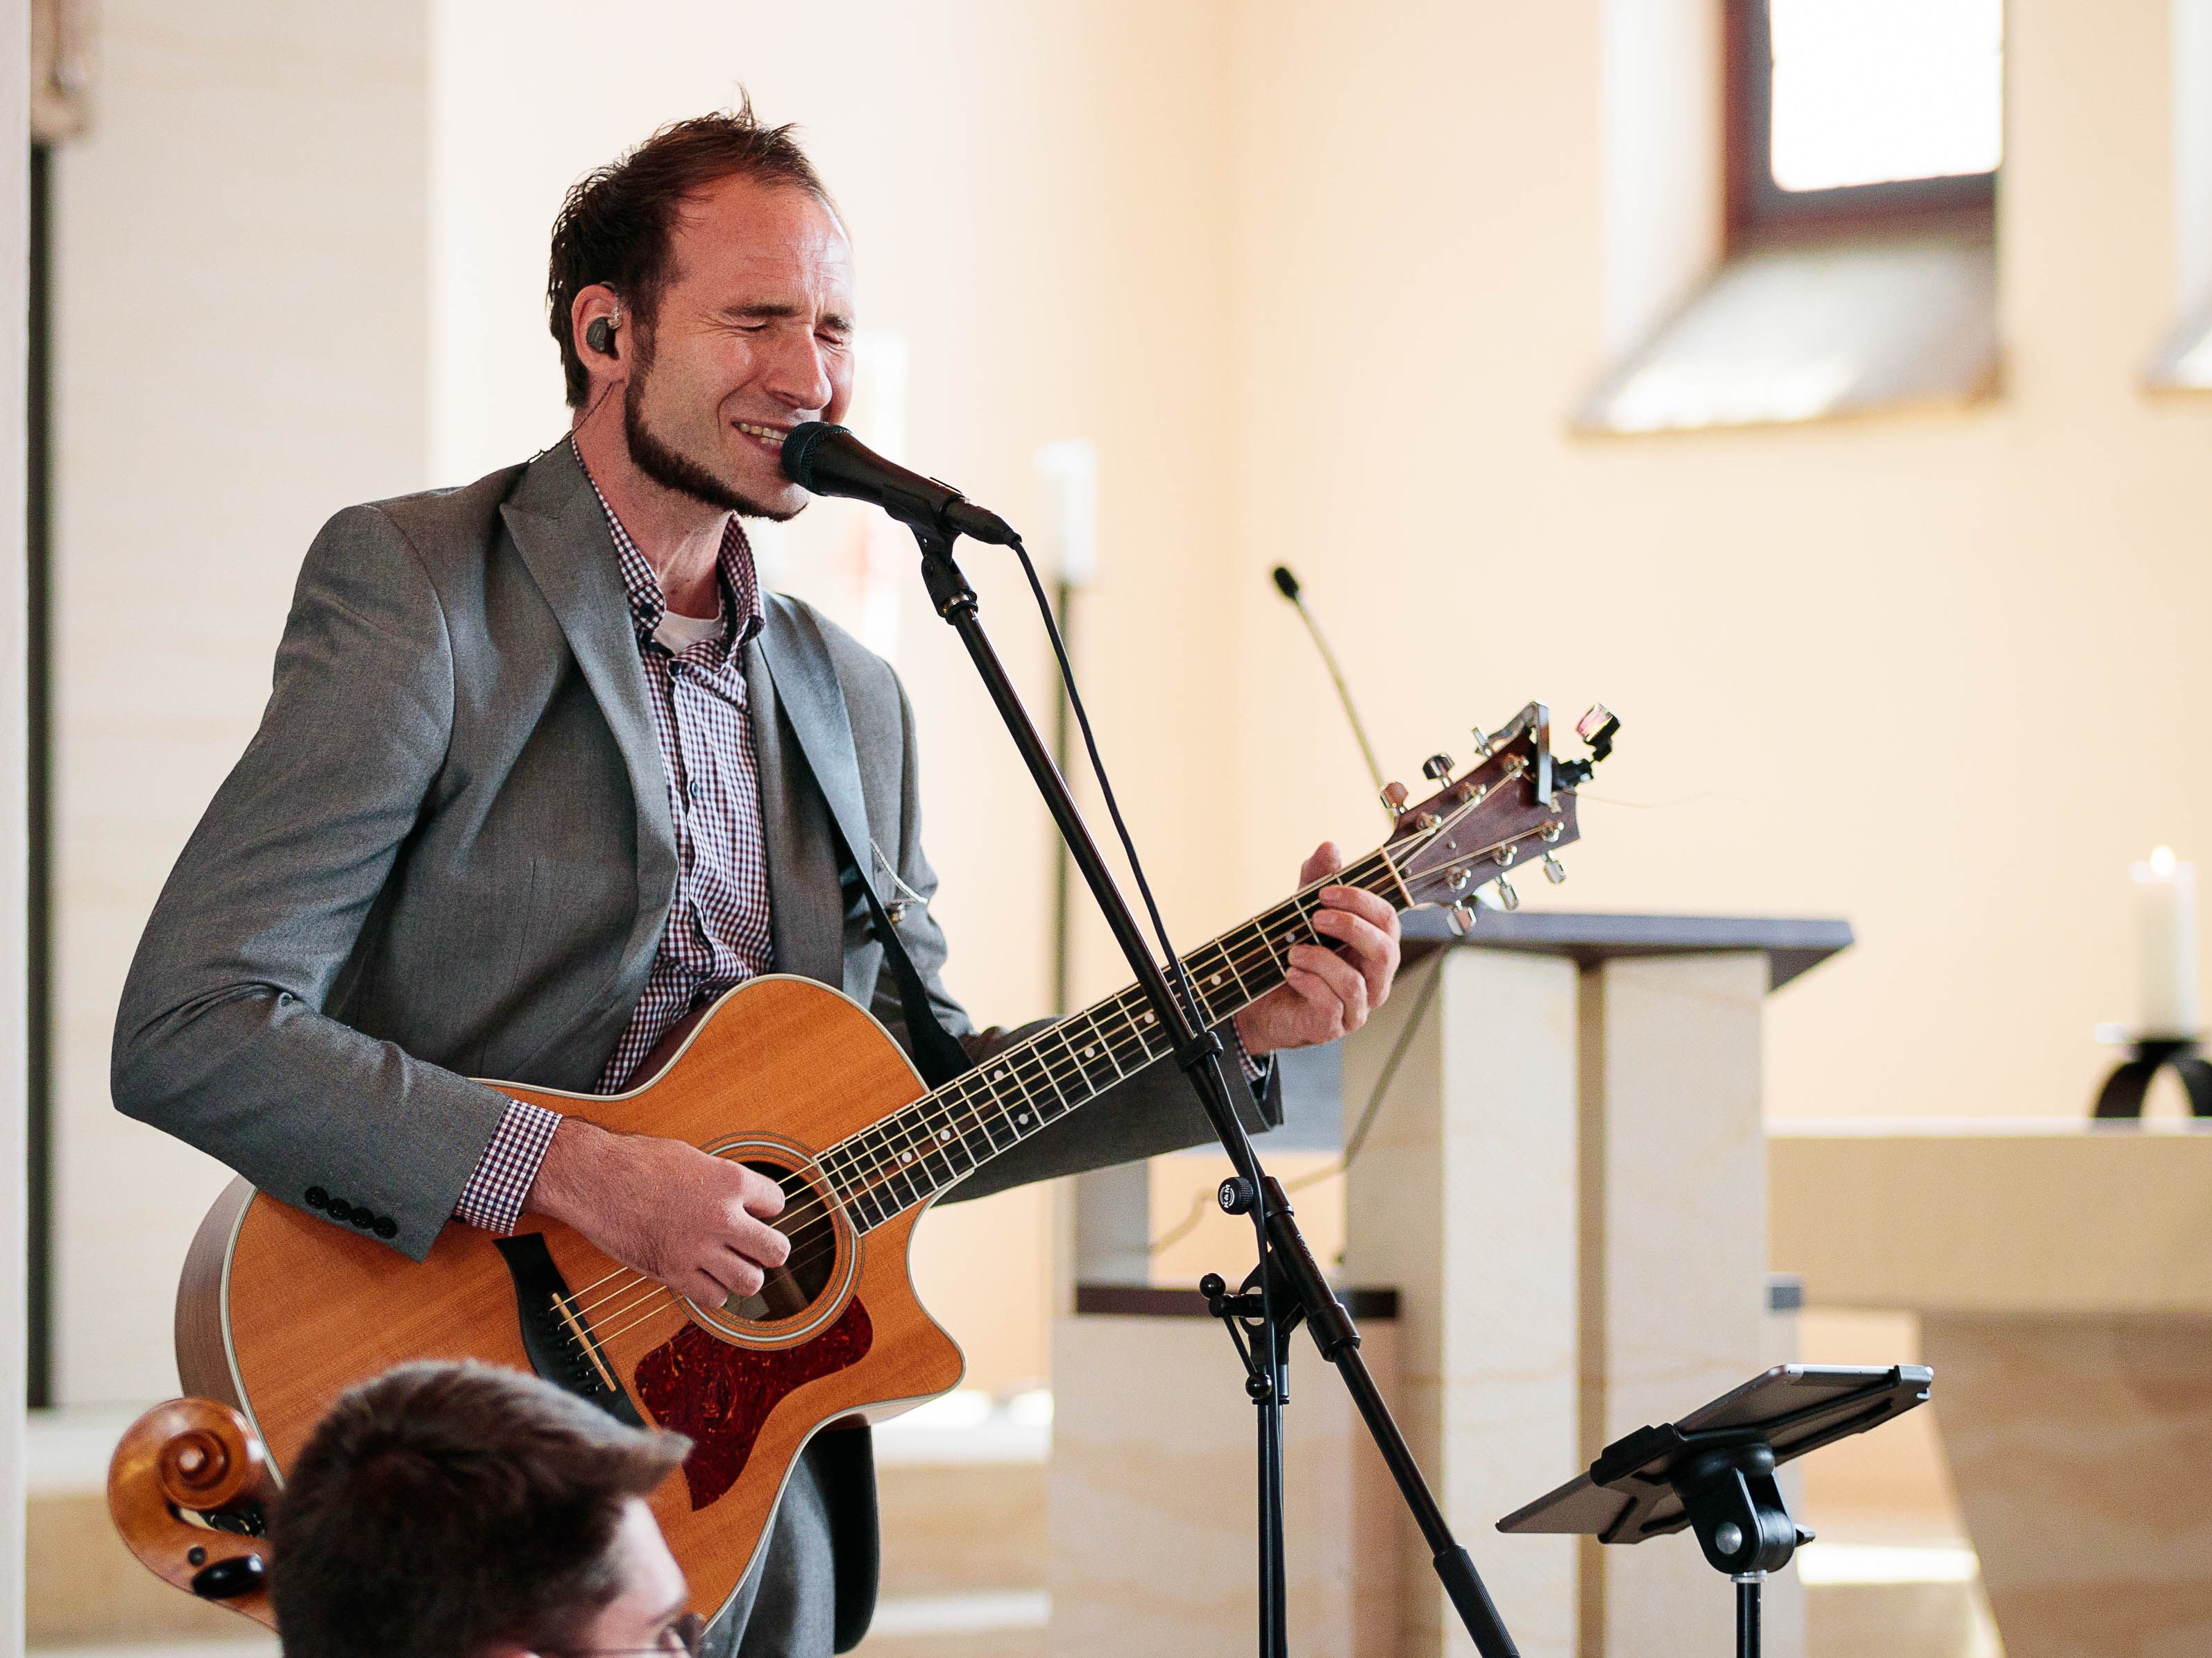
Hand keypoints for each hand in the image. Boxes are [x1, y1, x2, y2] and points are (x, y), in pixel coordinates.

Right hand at [525, 1118, 788, 1305]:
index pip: (778, 1203)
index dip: (765, 1207)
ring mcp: (698, 1249)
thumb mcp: (693, 1158)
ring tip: (731, 1264)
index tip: (751, 1209)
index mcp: (731, 1181)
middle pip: (777, 1251)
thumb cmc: (638, 1161)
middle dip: (769, 1250)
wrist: (594, 1179)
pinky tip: (703, 1276)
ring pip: (751, 1282)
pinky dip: (714, 1292)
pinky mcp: (673, 1273)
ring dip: (745, 1275)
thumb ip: (724, 1181)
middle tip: (753, 1245)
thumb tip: (746, 1199)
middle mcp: (722, 1217)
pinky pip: (714, 1298)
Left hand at [1233, 841, 1401, 1057]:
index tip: (1326, 891)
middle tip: (1315, 916)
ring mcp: (1355, 1008)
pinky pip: (1330, 1005)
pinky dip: (1308, 983)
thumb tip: (1330, 847)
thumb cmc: (1291, 956)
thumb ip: (1316, 881)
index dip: (1362, 901)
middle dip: (1350, 927)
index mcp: (1373, 949)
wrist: (1258, 1002)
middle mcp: (1373, 980)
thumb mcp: (1301, 912)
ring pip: (1356, 983)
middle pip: (1386, 951)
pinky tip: (1291, 972)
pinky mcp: (1332, 1027)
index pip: (1388, 921)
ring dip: (1320, 959)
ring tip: (1294, 951)